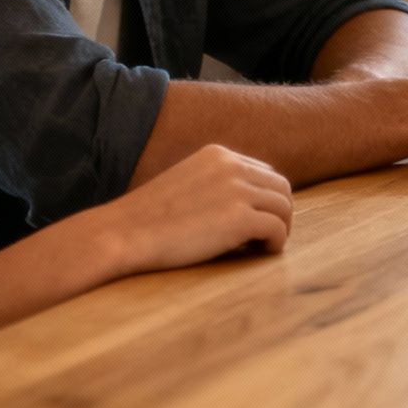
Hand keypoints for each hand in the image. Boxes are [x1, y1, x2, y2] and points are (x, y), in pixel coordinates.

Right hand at [105, 144, 292, 274]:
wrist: (122, 234)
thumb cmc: (147, 218)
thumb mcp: (185, 183)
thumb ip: (214, 185)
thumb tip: (245, 206)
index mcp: (218, 154)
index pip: (263, 172)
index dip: (264, 198)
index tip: (255, 219)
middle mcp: (232, 166)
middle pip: (281, 187)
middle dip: (279, 212)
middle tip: (266, 236)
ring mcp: (237, 191)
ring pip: (284, 207)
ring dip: (280, 228)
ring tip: (263, 246)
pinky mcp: (239, 219)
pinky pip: (277, 229)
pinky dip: (275, 243)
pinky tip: (261, 253)